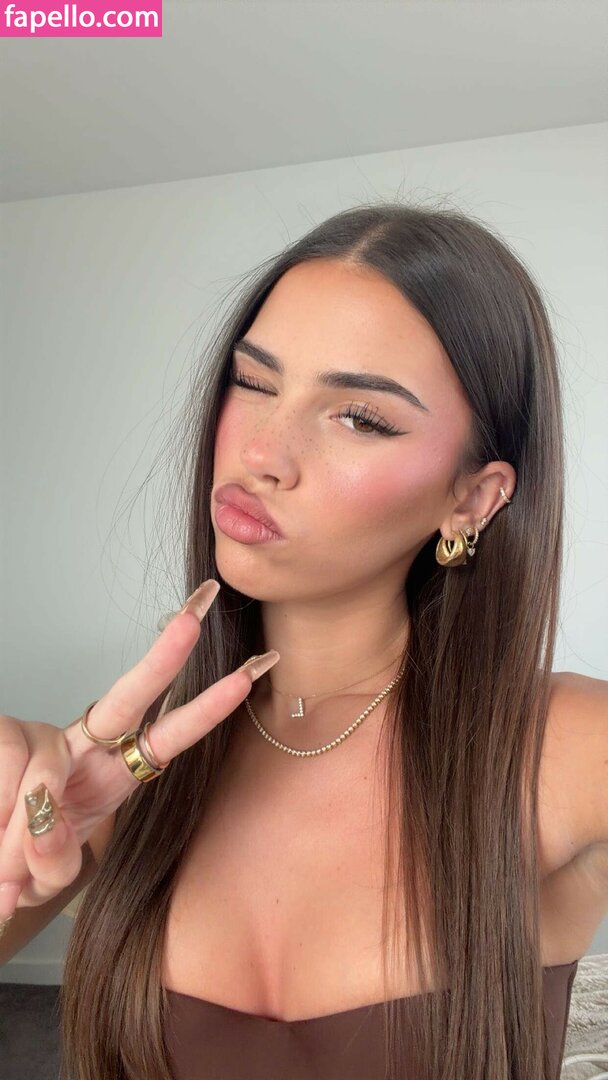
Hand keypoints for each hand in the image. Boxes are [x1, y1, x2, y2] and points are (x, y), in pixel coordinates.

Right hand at [0, 580, 278, 919]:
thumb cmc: (24, 862)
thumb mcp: (49, 875)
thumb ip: (53, 861)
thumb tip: (44, 831)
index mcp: (115, 771)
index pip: (170, 734)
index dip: (208, 708)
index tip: (248, 677)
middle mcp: (86, 742)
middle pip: (131, 695)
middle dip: (167, 655)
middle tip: (198, 612)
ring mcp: (44, 736)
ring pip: (44, 774)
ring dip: (22, 839)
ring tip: (8, 872)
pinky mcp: (4, 736)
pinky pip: (9, 777)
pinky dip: (3, 827)